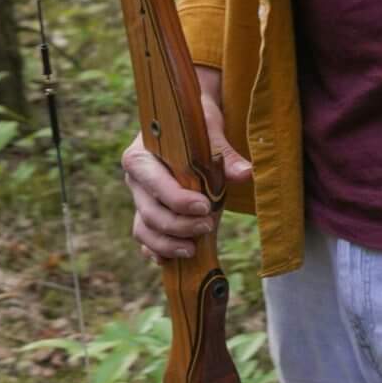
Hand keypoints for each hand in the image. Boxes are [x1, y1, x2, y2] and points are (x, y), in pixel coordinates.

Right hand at [122, 65, 251, 261]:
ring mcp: (140, 198)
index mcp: (140, 154)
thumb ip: (225, 153)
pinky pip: (147, 237)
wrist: (186, 122)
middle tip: (208, 225)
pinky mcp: (148, 212)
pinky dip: (157, 250)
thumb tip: (245, 174)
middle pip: (149, 211)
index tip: (205, 207)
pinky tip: (174, 260)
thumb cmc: (196, 122)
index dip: (178, 200)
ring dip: (167, 244)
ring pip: (144, 229)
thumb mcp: (210, 129)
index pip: (155, 183)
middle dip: (178, 225)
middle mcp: (136, 179)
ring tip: (193, 249)